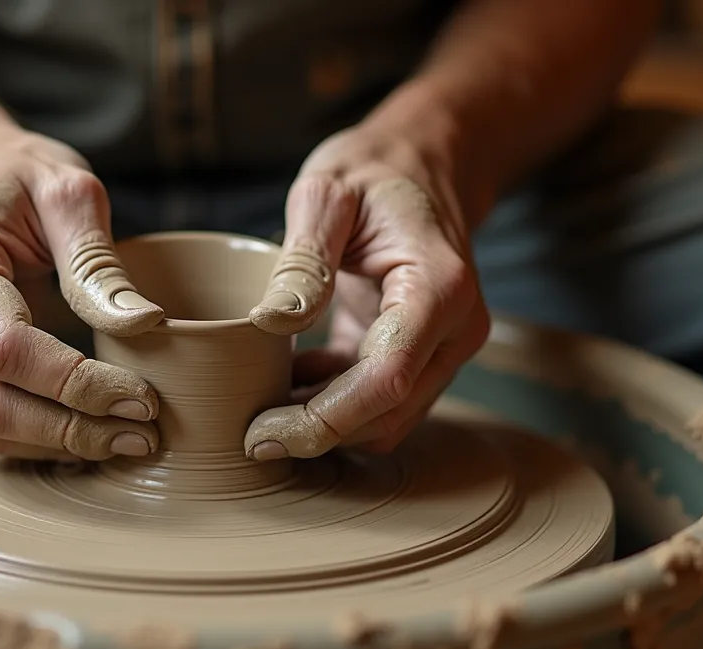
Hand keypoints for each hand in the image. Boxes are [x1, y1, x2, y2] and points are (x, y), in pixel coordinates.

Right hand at [0, 120, 164, 460]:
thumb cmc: (10, 178)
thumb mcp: (65, 188)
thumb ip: (98, 260)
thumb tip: (145, 326)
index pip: (7, 348)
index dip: (76, 385)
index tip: (142, 397)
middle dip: (72, 431)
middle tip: (145, 435)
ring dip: (59, 446)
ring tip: (128, 440)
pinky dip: (40, 442)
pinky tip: (92, 434)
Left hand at [244, 121, 491, 458]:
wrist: (421, 162)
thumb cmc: (374, 171)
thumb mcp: (327, 192)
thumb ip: (304, 258)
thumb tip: (271, 322)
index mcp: (438, 287)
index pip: (387, 378)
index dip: (325, 419)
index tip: (264, 432)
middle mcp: (454, 328)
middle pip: (389, 412)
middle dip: (319, 433)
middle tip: (248, 433)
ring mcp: (443, 346)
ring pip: (386, 418)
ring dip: (325, 424)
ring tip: (261, 404)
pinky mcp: (418, 353)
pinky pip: (376, 400)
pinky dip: (331, 403)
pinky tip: (287, 379)